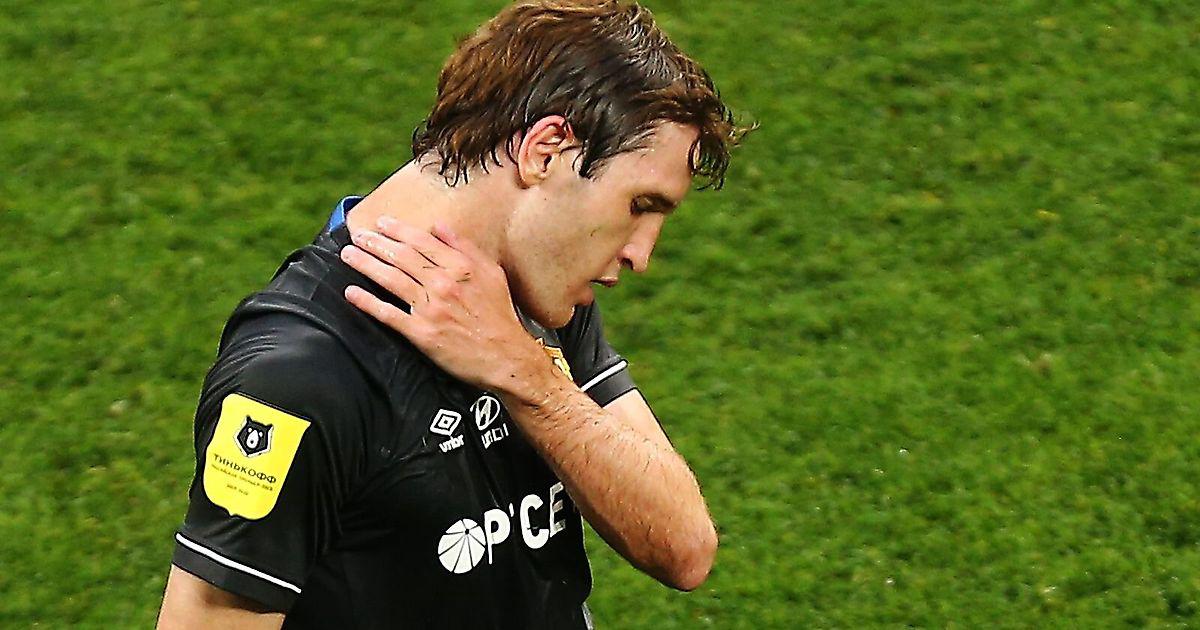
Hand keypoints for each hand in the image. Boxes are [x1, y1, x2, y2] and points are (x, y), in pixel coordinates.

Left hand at [339, 217, 543, 391]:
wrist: (506, 357)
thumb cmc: (500, 316)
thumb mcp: (492, 273)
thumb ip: (465, 248)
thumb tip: (440, 227)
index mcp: (460, 267)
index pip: (422, 242)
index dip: (398, 230)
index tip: (382, 223)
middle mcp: (443, 283)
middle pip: (401, 257)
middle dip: (375, 243)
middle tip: (357, 236)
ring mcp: (430, 308)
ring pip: (390, 279)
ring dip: (366, 264)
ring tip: (349, 255)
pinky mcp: (421, 333)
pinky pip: (388, 314)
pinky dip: (367, 303)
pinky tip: (351, 293)